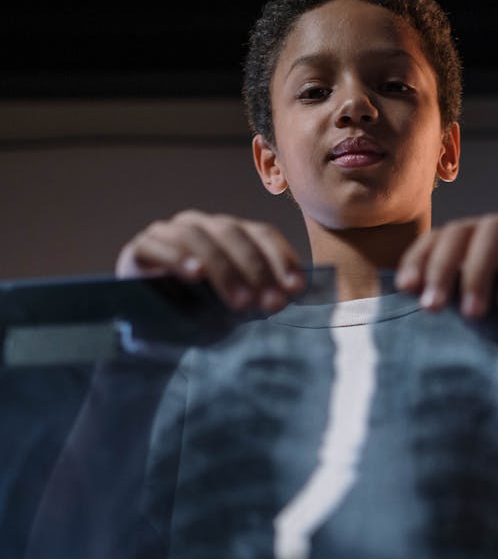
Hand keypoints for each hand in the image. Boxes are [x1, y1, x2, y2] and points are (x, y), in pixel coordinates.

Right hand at [115, 210, 304, 310]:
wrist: (154, 333)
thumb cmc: (200, 315)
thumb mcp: (237, 306)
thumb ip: (260, 296)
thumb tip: (291, 296)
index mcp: (229, 233)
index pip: (261, 233)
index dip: (280, 258)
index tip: (296, 288)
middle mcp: (200, 225)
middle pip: (233, 234)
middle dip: (256, 270)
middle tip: (270, 304)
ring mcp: (168, 233)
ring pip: (198, 238)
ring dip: (224, 270)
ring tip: (240, 301)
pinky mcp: (140, 248)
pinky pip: (159, 246)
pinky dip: (179, 259)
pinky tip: (195, 275)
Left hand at [394, 212, 497, 315]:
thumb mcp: (484, 308)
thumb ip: (456, 304)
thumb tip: (415, 311)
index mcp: (471, 242)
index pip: (437, 238)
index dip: (418, 259)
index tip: (406, 288)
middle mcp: (495, 229)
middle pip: (460, 231)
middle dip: (442, 268)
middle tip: (433, 307)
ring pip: (493, 230)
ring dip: (478, 270)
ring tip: (473, 312)